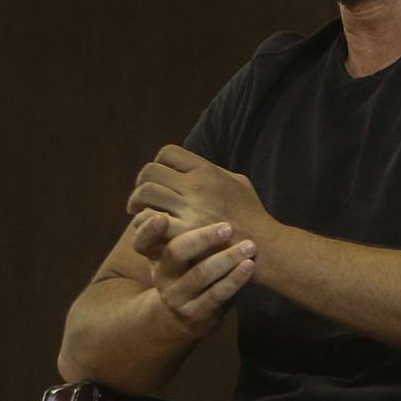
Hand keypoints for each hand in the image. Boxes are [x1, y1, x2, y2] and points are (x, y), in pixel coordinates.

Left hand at [127, 145, 270, 237]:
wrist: (264, 247)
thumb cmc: (254, 217)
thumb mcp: (240, 183)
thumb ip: (216, 172)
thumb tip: (196, 167)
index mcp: (208, 171)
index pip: (168, 153)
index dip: (159, 164)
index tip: (159, 179)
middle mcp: (195, 186)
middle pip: (150, 171)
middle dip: (141, 183)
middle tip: (141, 198)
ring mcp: (188, 209)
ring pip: (145, 193)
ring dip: (137, 203)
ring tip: (137, 213)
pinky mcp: (182, 232)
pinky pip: (148, 219)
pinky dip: (143, 223)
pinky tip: (149, 231)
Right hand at [129, 212, 256, 336]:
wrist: (193, 311)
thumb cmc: (193, 266)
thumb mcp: (181, 247)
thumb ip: (183, 220)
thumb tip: (193, 178)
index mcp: (156, 254)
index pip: (142, 241)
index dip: (149, 230)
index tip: (162, 216)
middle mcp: (162, 275)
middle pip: (175, 254)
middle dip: (202, 238)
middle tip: (227, 227)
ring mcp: (177, 296)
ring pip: (200, 275)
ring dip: (227, 259)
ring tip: (250, 246)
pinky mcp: (195, 312)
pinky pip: (217, 294)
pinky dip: (235, 279)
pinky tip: (249, 265)